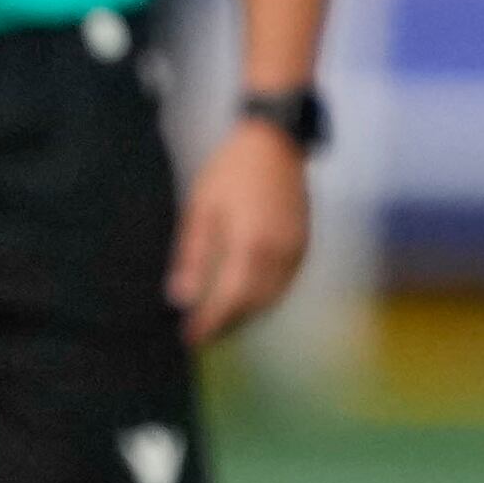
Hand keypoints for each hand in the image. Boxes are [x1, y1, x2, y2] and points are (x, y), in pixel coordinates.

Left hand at [170, 114, 313, 344]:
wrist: (275, 142)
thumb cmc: (232, 170)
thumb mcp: (201, 208)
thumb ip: (192, 256)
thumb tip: (180, 299)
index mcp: (250, 247)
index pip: (228, 302)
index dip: (208, 325)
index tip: (188, 340)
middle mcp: (278, 255)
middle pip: (252, 307)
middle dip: (226, 325)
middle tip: (200, 334)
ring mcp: (295, 251)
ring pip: (271, 299)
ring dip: (245, 315)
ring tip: (219, 321)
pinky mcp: (303, 245)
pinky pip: (284, 284)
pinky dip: (264, 298)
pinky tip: (245, 297)